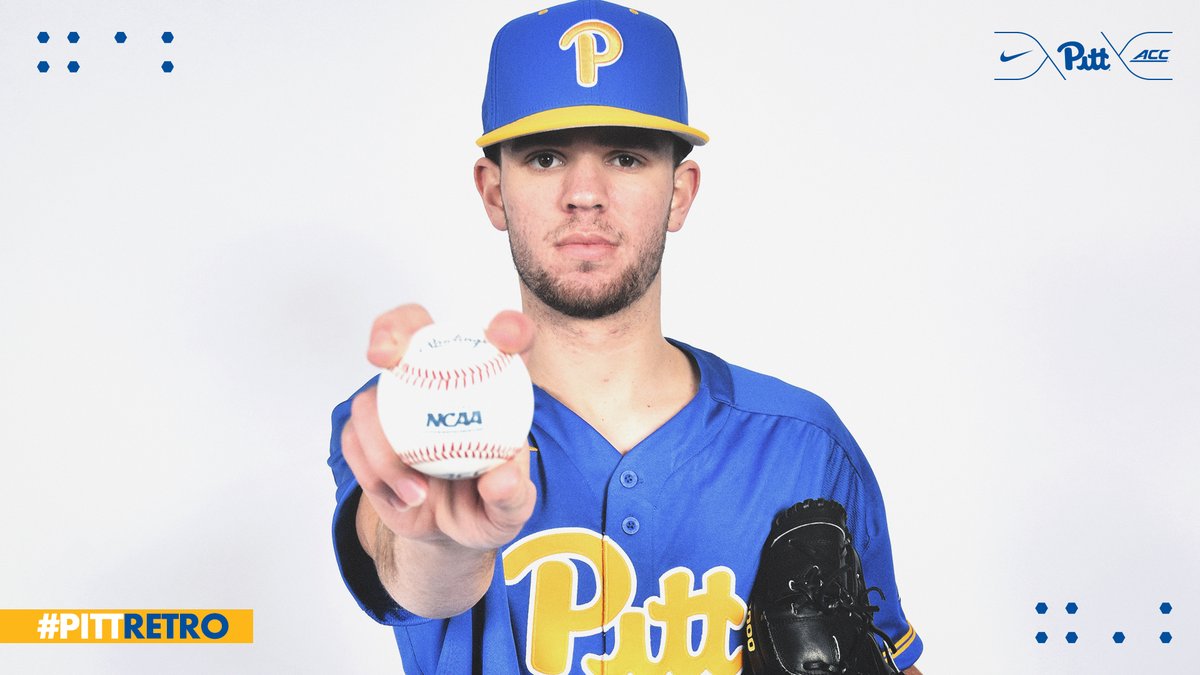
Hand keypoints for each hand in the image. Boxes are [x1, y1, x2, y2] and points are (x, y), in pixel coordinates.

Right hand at [341, 304, 538, 555]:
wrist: (446, 531)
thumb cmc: (485, 506)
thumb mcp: (509, 511)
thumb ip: (512, 496)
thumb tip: (500, 479)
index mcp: (491, 380)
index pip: (507, 337)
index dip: (508, 328)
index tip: (504, 340)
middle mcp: (441, 374)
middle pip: (412, 325)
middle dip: (392, 327)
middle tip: (386, 355)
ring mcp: (398, 398)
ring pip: (371, 397)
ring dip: (385, 447)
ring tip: (416, 492)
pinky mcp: (366, 428)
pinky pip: (355, 438)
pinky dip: (374, 473)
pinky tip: (400, 499)